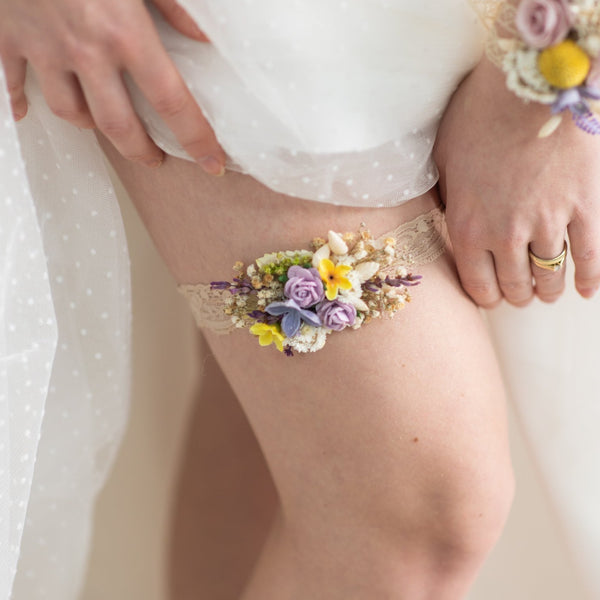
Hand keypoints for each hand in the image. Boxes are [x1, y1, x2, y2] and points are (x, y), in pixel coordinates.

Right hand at [0, 0, 225, 174]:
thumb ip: (174, 6)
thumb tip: (203, 39)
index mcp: (125, 32)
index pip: (172, 102)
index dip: (196, 138)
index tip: (212, 163)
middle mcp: (85, 50)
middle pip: (117, 125)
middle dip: (140, 151)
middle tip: (155, 160)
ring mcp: (43, 46)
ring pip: (68, 111)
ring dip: (90, 124)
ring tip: (105, 124)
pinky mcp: (6, 35)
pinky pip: (13, 81)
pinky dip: (20, 100)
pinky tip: (26, 112)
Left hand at [434, 56, 599, 306]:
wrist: (526, 86)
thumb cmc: (476, 118)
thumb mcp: (443, 162)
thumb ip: (447, 200)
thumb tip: (450, 218)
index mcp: (467, 228)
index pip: (478, 285)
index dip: (487, 297)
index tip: (492, 297)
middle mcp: (505, 236)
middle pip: (515, 285)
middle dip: (516, 295)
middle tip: (519, 294)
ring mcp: (548, 223)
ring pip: (550, 276)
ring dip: (547, 290)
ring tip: (547, 292)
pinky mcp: (584, 207)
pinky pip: (590, 255)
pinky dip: (589, 277)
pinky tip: (586, 290)